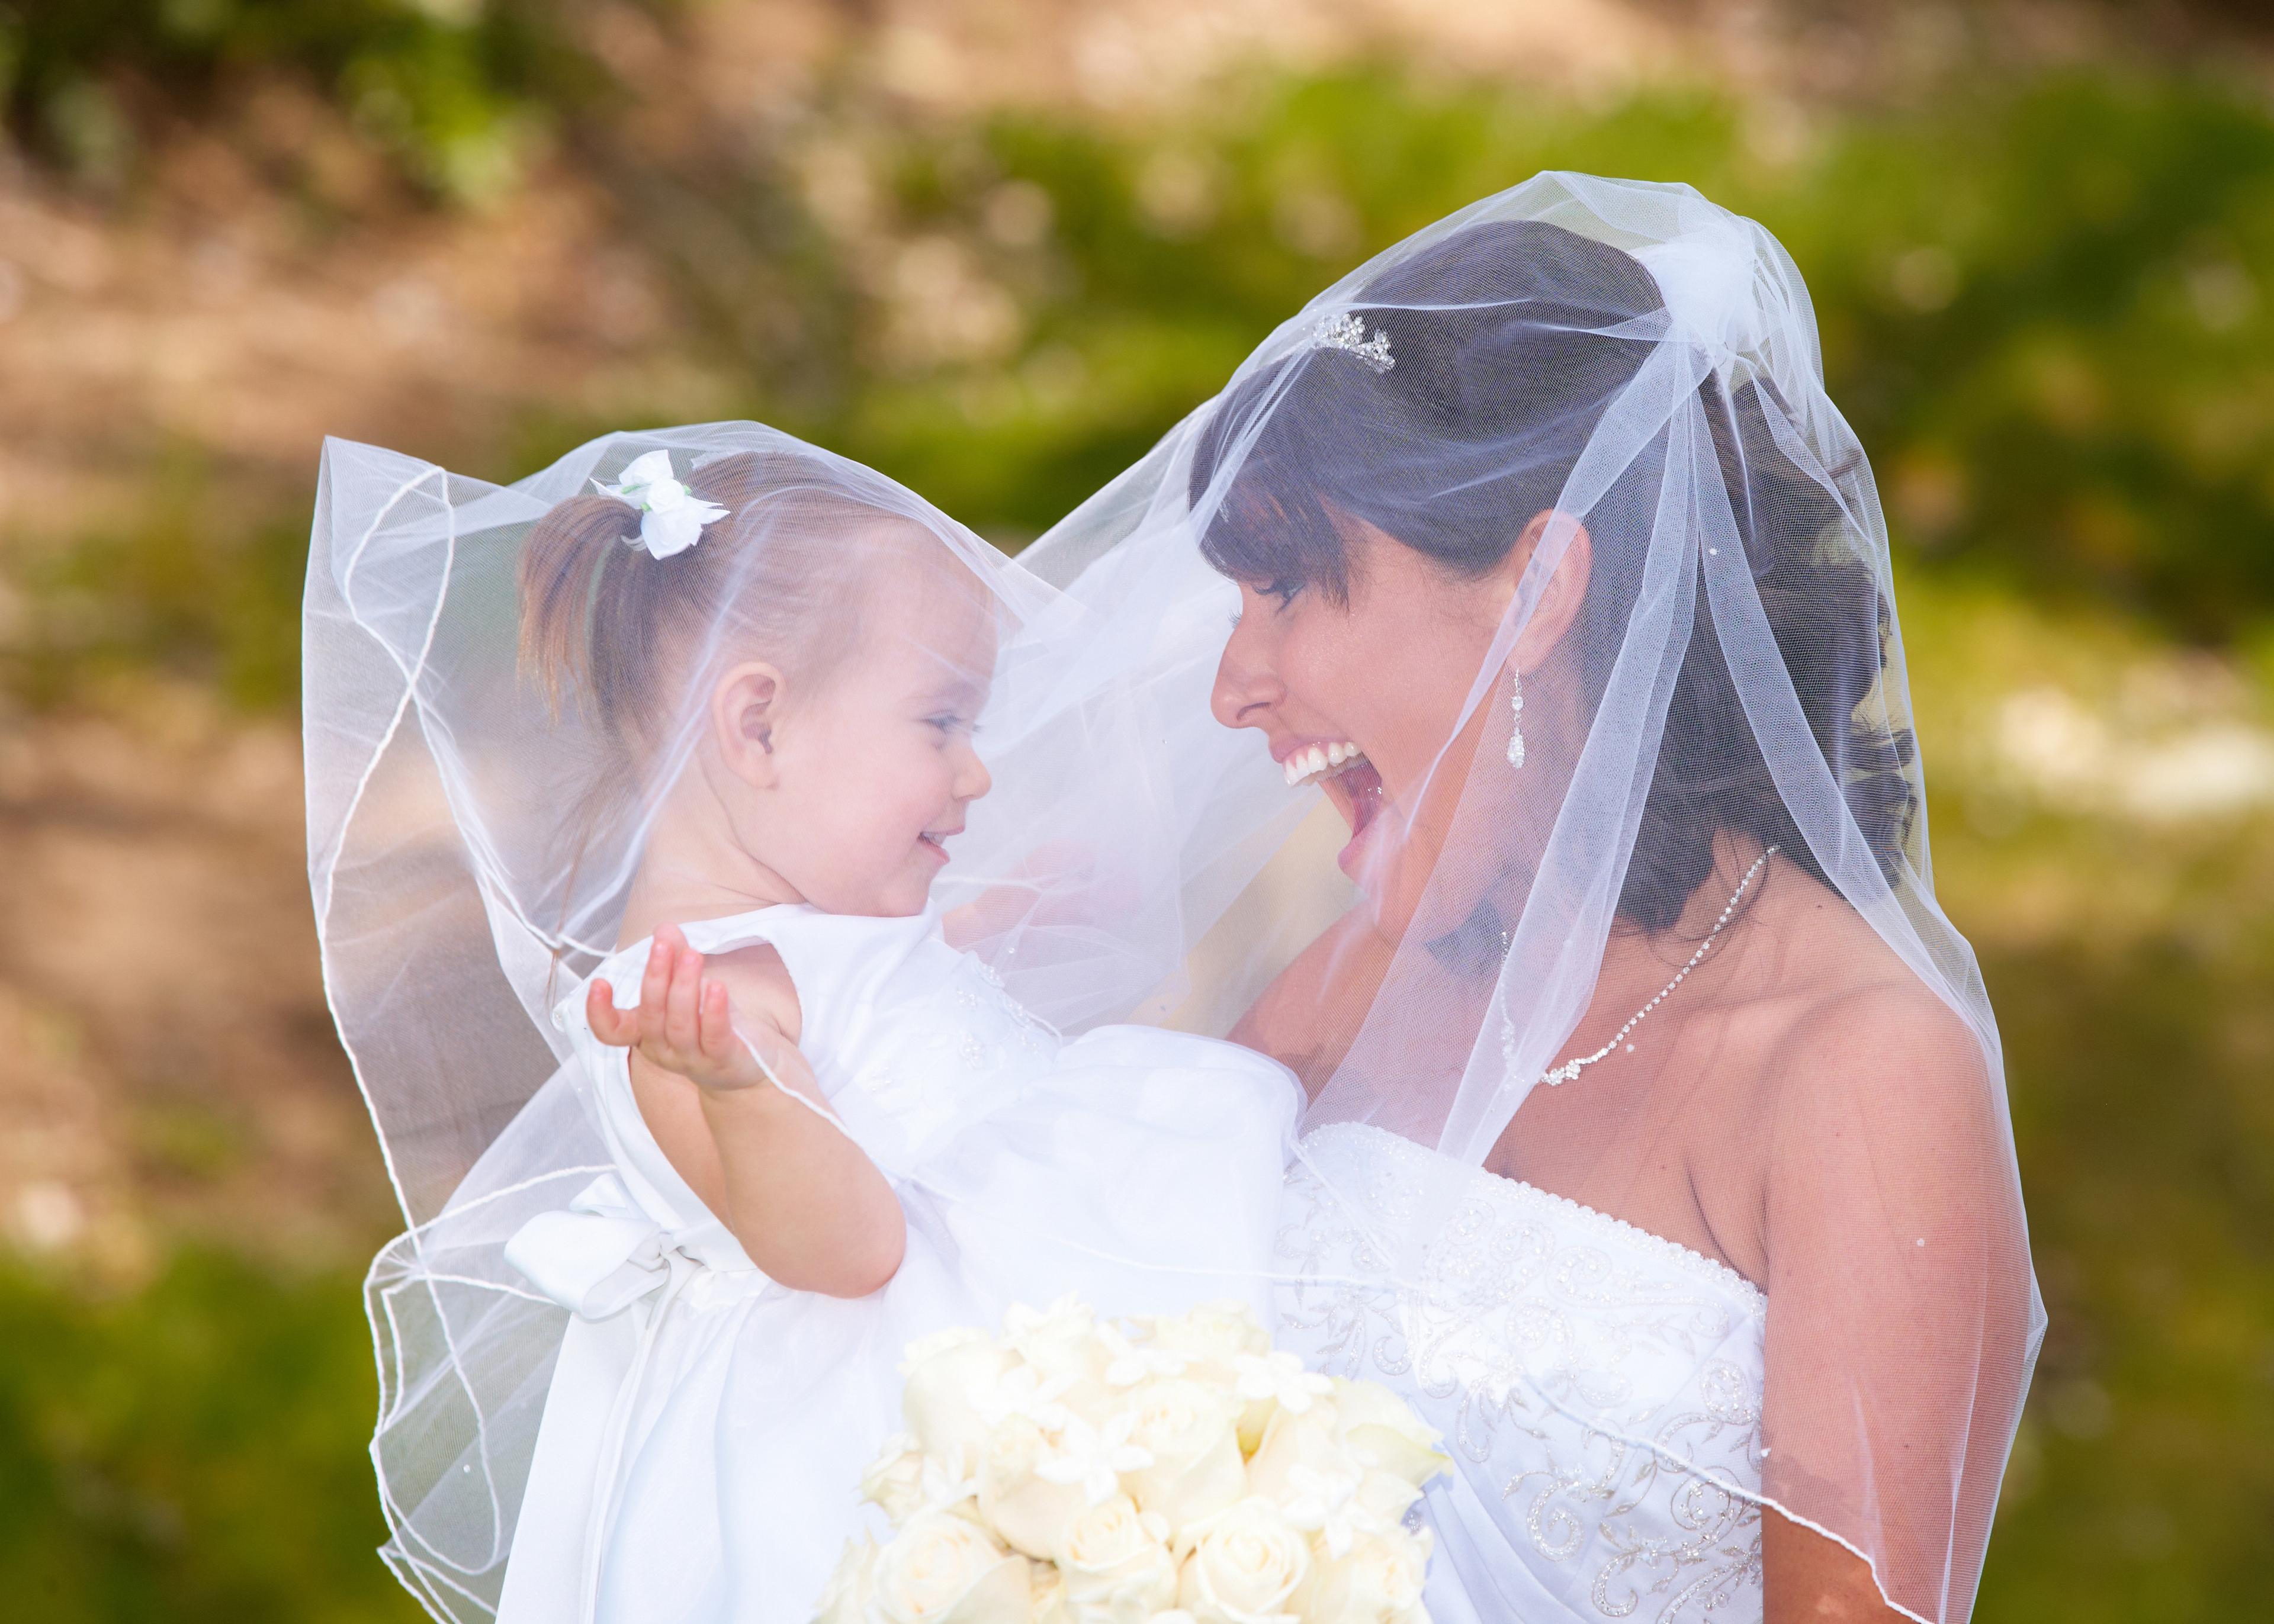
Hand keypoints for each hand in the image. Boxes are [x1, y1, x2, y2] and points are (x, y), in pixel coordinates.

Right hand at [588, 923, 783, 1092]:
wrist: (748, 1064)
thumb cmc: (709, 1023)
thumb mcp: (690, 989)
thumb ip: (676, 959)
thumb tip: (664, 928)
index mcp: (646, 1033)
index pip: (612, 1032)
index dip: (599, 1012)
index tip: (599, 982)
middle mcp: (663, 1050)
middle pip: (651, 1017)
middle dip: (655, 978)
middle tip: (662, 946)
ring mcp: (692, 1060)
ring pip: (680, 1026)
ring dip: (685, 988)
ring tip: (693, 956)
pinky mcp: (723, 1061)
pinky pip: (714, 1038)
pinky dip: (714, 1012)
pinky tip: (716, 987)